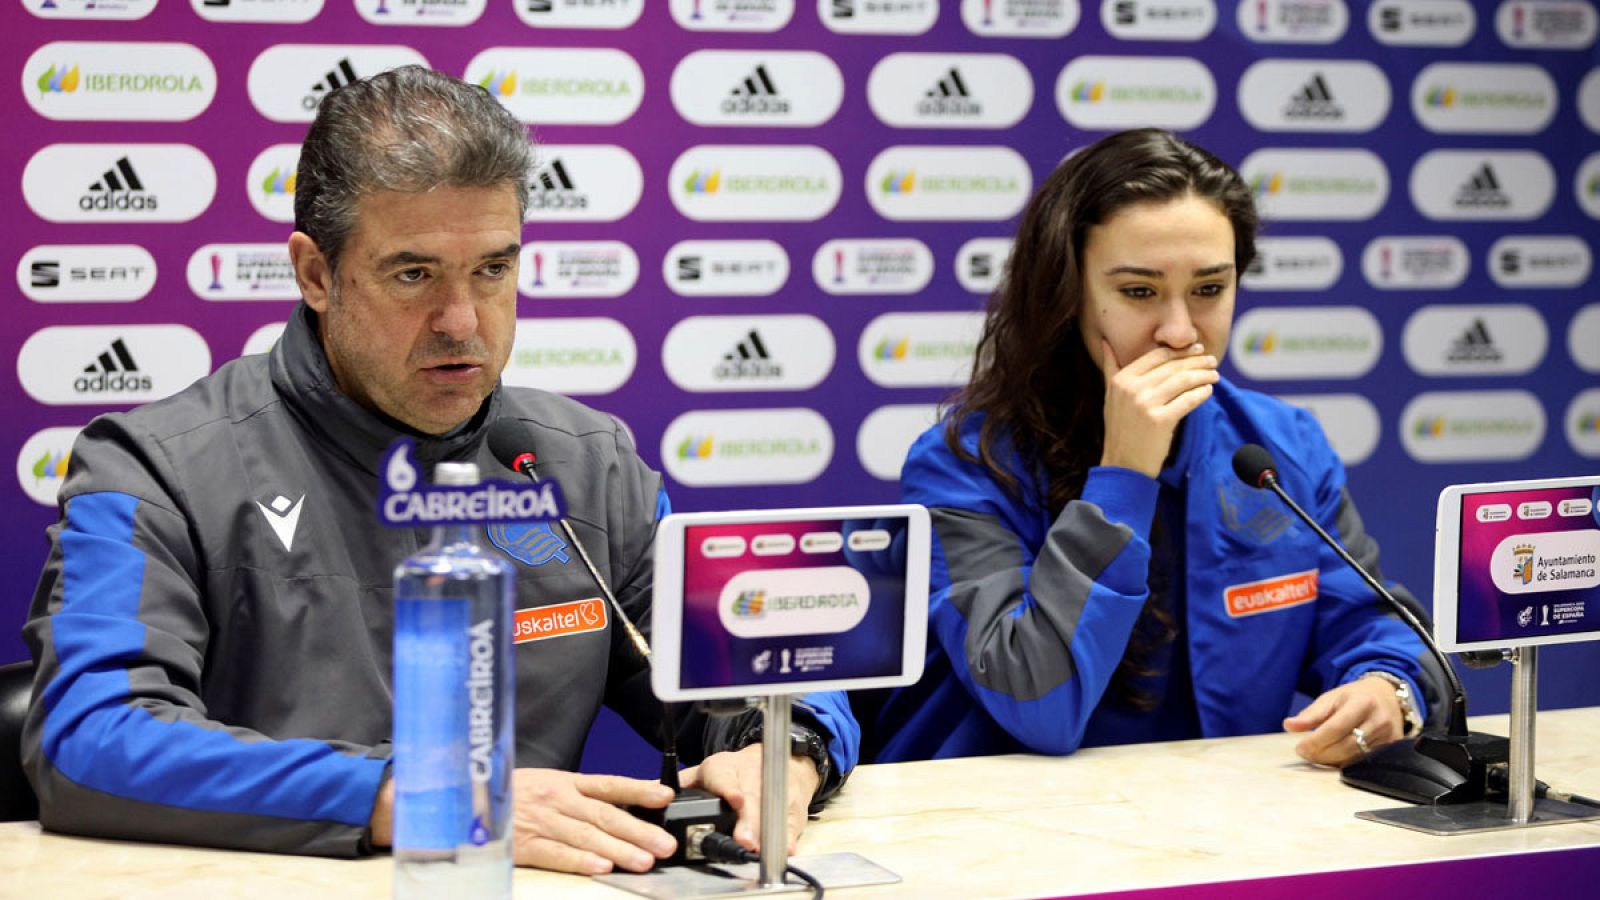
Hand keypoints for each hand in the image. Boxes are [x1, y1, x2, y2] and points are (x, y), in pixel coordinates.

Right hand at [511, 768, 676, 874]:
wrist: (468, 799)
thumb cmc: (515, 794)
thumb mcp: (552, 784)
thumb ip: (589, 793)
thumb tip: (632, 797)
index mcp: (566, 782)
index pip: (609, 785)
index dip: (638, 790)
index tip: (665, 796)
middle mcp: (557, 800)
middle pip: (604, 815)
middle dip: (638, 831)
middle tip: (664, 844)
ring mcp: (541, 822)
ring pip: (586, 836)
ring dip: (617, 850)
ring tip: (643, 861)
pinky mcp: (525, 845)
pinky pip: (556, 854)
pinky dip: (580, 861)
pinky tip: (601, 867)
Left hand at [679, 744, 821, 855]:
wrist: (781, 761)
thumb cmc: (737, 772)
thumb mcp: (708, 772)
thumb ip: (682, 783)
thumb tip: (649, 790)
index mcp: (725, 768)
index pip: (725, 777)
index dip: (730, 789)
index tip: (735, 799)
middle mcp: (751, 778)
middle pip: (752, 799)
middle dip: (749, 819)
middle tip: (744, 838)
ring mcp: (774, 792)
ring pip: (771, 811)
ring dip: (766, 831)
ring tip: (759, 846)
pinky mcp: (791, 807)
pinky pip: (791, 822)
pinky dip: (789, 837)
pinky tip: (786, 849)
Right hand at [1097, 340, 1219, 476]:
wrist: (1123, 463)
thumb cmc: (1120, 429)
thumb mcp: (1110, 395)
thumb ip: (1110, 367)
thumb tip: (1105, 342)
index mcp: (1121, 379)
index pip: (1157, 355)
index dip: (1180, 351)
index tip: (1196, 349)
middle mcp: (1132, 388)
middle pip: (1173, 366)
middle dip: (1197, 361)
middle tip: (1212, 361)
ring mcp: (1146, 404)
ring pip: (1183, 380)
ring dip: (1203, 375)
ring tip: (1215, 375)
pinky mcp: (1161, 420)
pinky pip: (1188, 400)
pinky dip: (1202, 393)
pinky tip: (1208, 390)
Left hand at [1282, 676, 1406, 766]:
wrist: (1386, 696)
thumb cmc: (1353, 697)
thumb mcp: (1331, 698)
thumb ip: (1311, 714)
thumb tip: (1288, 726)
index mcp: (1362, 703)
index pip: (1336, 728)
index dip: (1315, 741)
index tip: (1299, 748)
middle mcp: (1379, 720)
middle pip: (1346, 746)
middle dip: (1321, 754)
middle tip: (1305, 754)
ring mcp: (1389, 736)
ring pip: (1355, 757)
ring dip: (1332, 761)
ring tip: (1316, 756)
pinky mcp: (1393, 747)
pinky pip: (1365, 762)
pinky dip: (1346, 763)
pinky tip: (1334, 759)